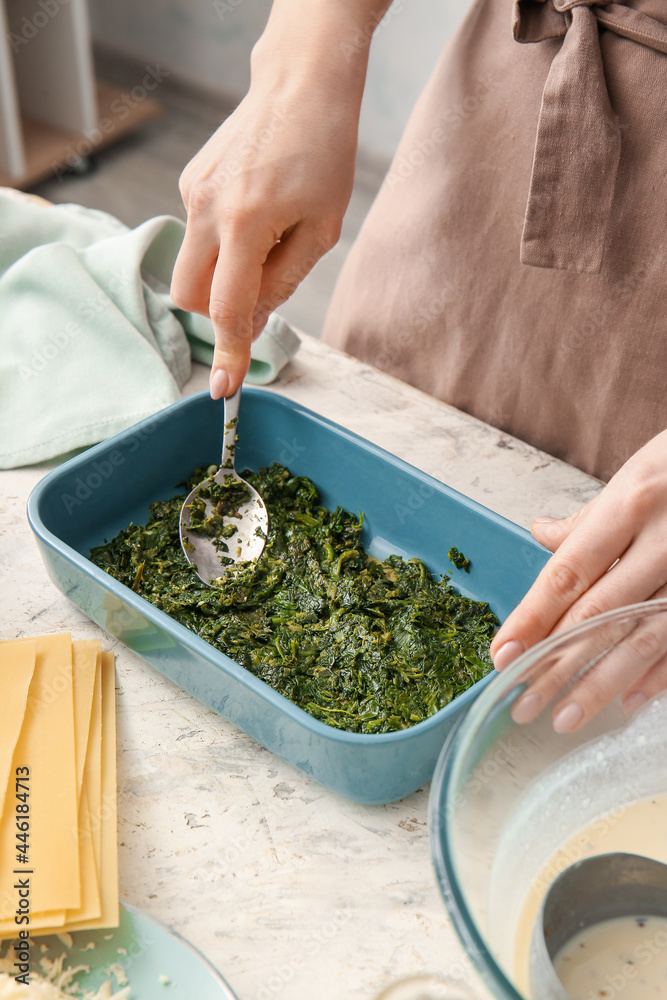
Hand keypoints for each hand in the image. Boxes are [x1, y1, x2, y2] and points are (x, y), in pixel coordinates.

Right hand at [170, 53, 359, 398]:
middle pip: (189, 296)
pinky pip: (198, 236)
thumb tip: (251, 321)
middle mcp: (206, 208)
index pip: (226, 308)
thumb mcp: (320, 229)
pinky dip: (222, 246)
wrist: (301, 82)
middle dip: (216, 313)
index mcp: (245, 223)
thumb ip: (282, 282)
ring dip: (222, 275)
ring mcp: (192, 192)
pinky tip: (256, 213)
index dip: (228, 353)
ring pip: (190, 267)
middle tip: (260, 296)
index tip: (224, 391)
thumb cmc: (324, 152)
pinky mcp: (190, 182)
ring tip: (269, 238)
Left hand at [489, 429, 666, 730]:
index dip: (531, 618)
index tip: (502, 655)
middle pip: (597, 614)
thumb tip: (541, 535)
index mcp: (628, 506)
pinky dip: (657, 677)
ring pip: (640, 638)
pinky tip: (628, 703)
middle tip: (522, 702)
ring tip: (565, 718)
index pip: (567, 573)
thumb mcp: (633, 478)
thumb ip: (588, 519)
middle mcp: (663, 541)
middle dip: (555, 663)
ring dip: (599, 684)